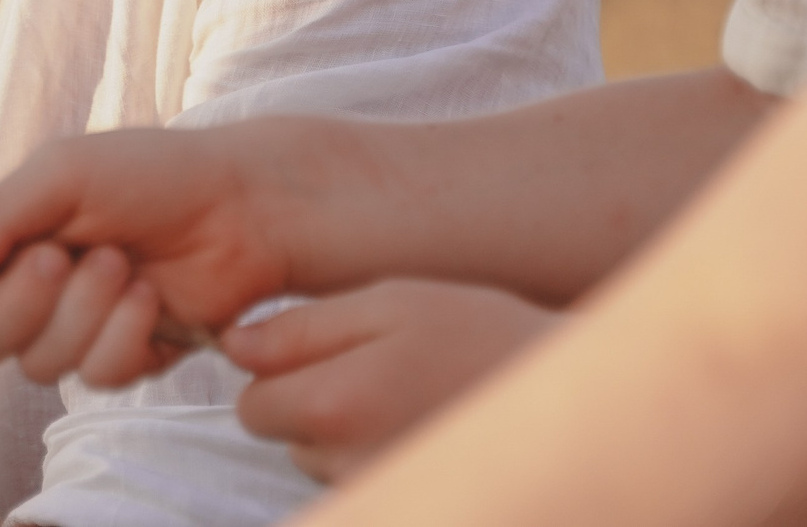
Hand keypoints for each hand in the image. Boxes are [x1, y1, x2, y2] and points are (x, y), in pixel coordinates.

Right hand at [0, 121, 309, 385]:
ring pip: (40, 366)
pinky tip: (152, 298)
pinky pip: (98, 377)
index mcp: (5, 244)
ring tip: (122, 264)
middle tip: (63, 257)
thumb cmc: (151, 172)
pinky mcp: (127, 358)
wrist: (242, 202)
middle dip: (19, 306)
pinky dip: (124, 336)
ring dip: (81, 315)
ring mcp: (79, 331)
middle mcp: (32, 294)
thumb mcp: (63, 173)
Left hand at [219, 279, 557, 485]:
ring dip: (350, 436)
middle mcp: (348, 466)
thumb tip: (233, 347)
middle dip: (314, 406)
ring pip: (325, 464)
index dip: (281, 375)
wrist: (573, 401)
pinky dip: (382, 460)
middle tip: (384, 373)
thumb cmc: (484, 337)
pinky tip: (426, 429)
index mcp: (335, 406)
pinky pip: (362, 483)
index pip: (253, 405)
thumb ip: (303, 327)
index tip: (327, 356)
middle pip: (287, 439)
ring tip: (416, 399)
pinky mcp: (407, 505)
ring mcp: (381, 492)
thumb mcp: (393, 303)